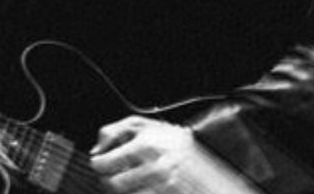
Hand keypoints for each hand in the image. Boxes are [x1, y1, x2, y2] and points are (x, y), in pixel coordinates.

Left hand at [89, 116, 255, 193]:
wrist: (217, 154)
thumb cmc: (176, 140)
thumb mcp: (147, 125)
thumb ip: (115, 131)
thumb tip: (97, 149)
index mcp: (145, 145)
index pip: (103, 164)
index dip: (99, 164)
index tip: (102, 163)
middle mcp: (155, 167)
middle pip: (112, 185)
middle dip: (109, 181)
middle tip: (115, 176)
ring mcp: (165, 186)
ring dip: (125, 191)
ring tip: (133, 182)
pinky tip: (145, 188)